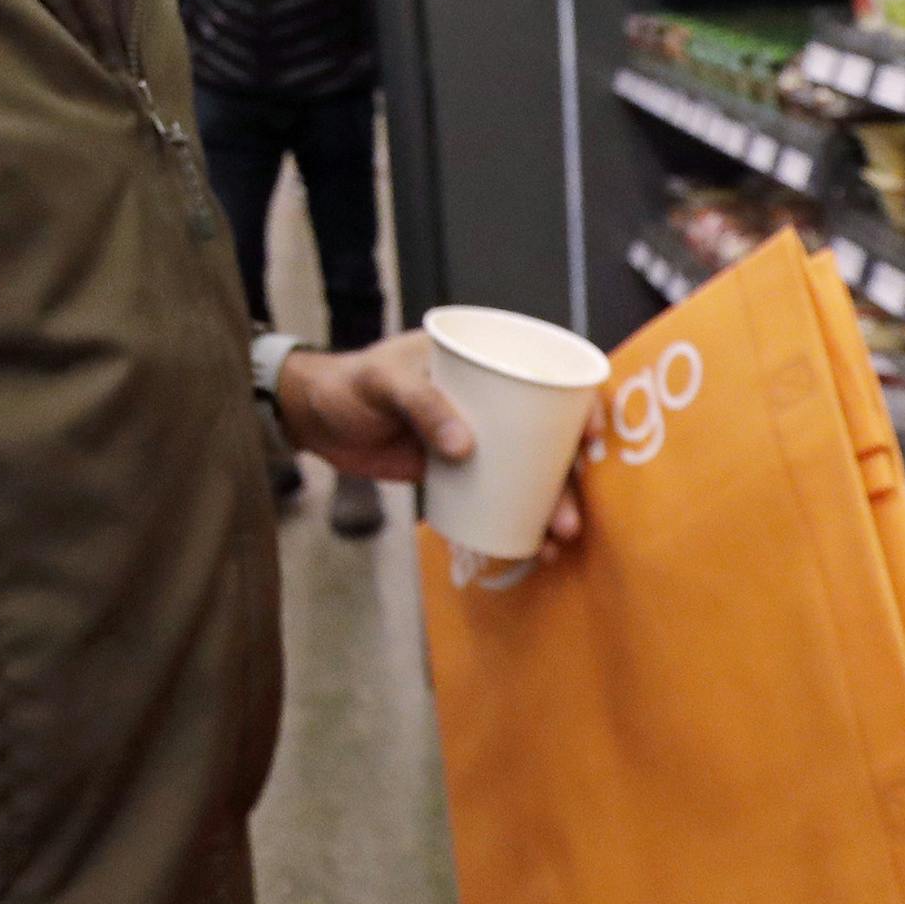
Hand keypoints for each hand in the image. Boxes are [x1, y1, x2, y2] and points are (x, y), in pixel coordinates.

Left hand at [277, 331, 584, 563]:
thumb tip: (468, 448)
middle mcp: (492, 396)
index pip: (549, 372)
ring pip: (532, 469)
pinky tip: (532, 545)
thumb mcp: (382, 382)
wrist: (313, 419)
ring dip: (552, 503)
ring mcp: (480, 436)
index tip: (590, 436)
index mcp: (483, 359)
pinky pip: (502, 492)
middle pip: (551, 433)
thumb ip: (422, 404)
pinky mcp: (461, 470)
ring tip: (555, 538)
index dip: (582, 401)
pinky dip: (521, 517)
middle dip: (572, 475)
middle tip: (569, 513)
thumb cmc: (348, 383)